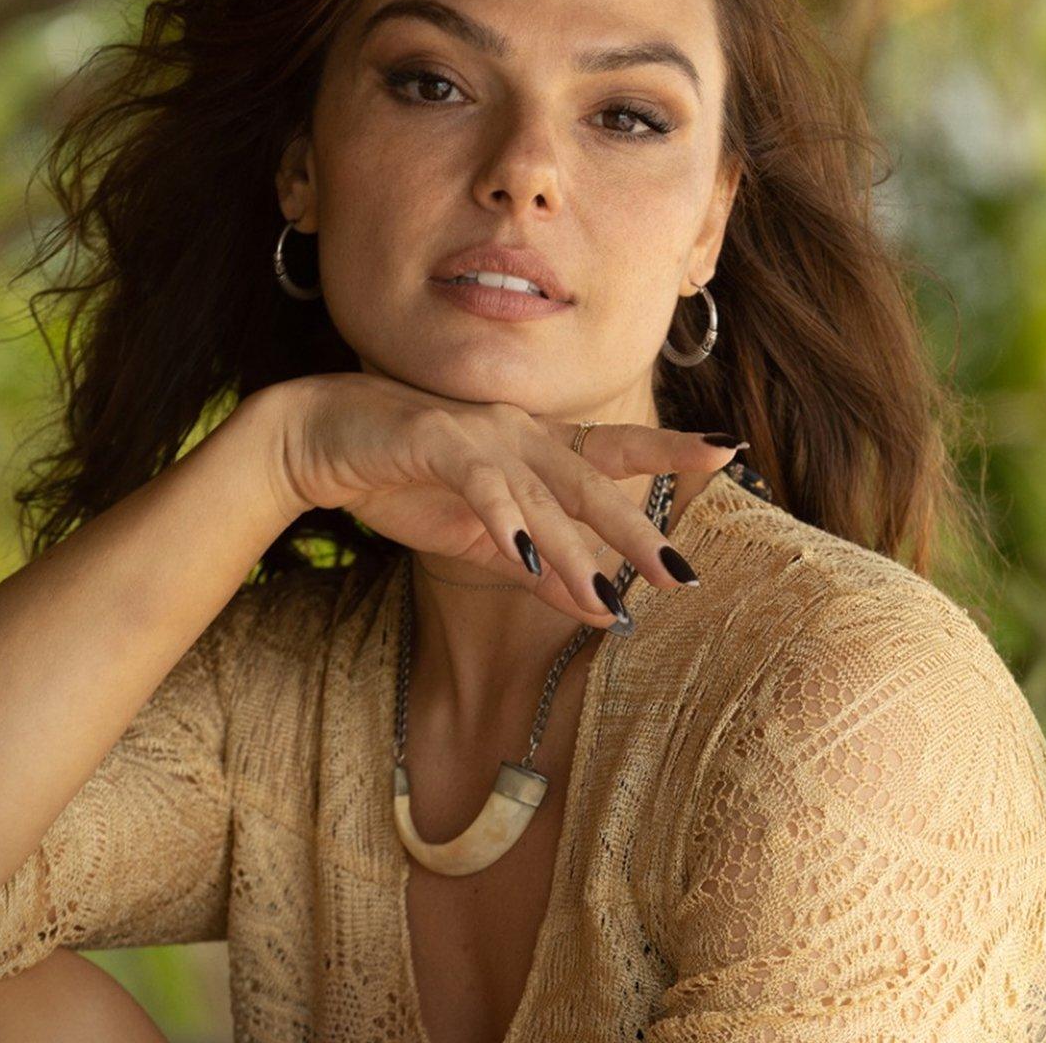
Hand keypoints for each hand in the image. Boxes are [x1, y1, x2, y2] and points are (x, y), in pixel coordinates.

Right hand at [261, 373, 738, 625]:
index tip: (727, 449)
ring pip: (544, 493)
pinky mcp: (439, 442)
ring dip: (576, 548)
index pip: (612, 450)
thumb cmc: (399, 481)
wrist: (317, 443)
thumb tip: (606, 612)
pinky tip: (527, 555)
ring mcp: (481, 435)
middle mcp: (518, 432)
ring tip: (610, 595)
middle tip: (682, 574)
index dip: (668, 449)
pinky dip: (507, 519)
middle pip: (594, 481)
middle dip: (638, 530)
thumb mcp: (480, 541)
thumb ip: (543, 572)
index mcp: (533, 448)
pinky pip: (484, 485)